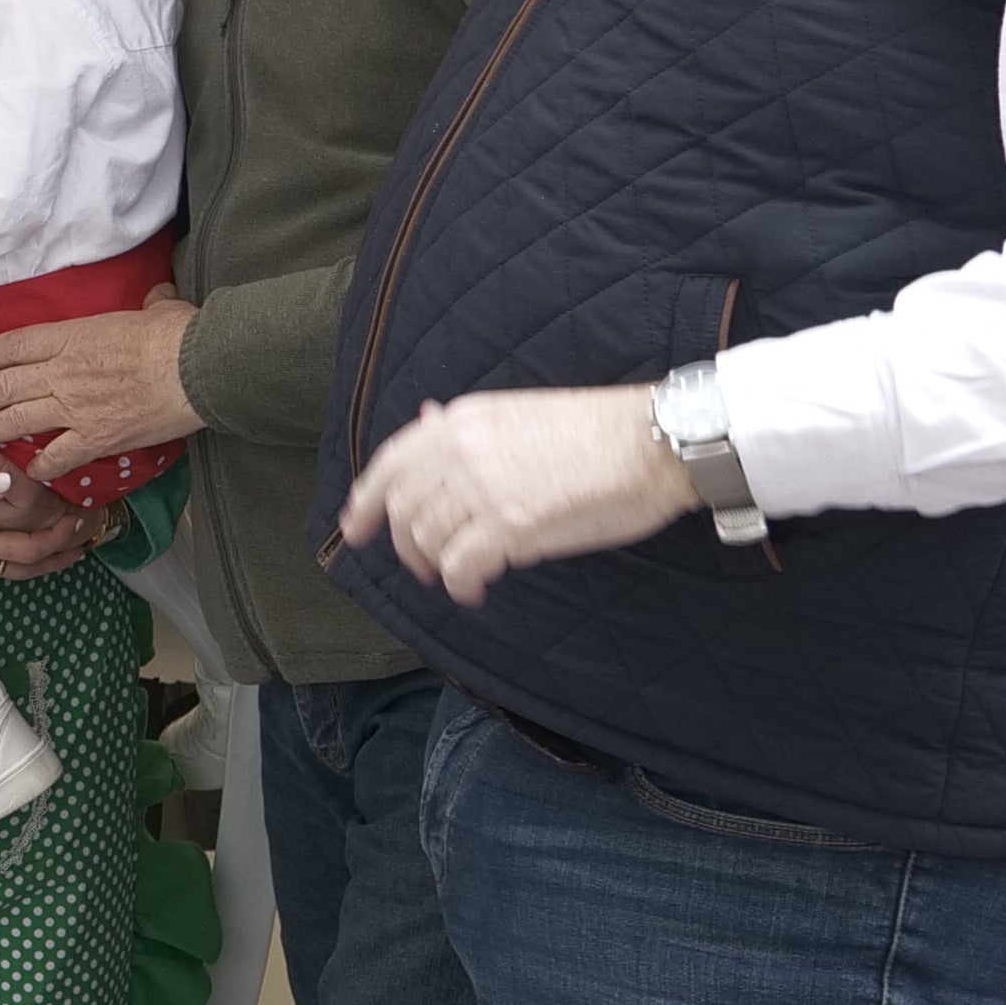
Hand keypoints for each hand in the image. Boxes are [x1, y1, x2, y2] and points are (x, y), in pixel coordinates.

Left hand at [0, 301, 198, 464]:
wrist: (198, 368)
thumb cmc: (178, 333)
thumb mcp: (156, 308)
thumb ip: (147, 304)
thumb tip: (157, 296)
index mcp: (70, 336)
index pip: (11, 346)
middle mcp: (61, 372)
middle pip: (2, 385)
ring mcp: (75, 407)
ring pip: (16, 421)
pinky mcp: (96, 438)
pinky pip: (57, 456)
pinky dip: (41, 466)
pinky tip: (29, 471)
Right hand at [0, 464, 90, 579]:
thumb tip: (9, 482)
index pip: (28, 549)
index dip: (59, 537)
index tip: (81, 520)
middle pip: (26, 567)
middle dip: (58, 556)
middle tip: (86, 542)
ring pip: (11, 566)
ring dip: (39, 554)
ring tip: (61, 543)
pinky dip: (17, 551)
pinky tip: (18, 537)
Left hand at [339, 384, 695, 601]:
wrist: (650, 443)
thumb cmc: (596, 432)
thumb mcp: (517, 413)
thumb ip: (467, 427)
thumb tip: (427, 417)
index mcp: (462, 422)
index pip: (393, 462)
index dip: (368, 500)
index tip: (355, 527)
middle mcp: (461, 451)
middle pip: (406, 509)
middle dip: (407, 544)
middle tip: (423, 566)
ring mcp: (482, 488)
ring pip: (429, 541)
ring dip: (438, 567)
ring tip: (459, 577)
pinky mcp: (509, 525)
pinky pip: (460, 566)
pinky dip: (461, 585)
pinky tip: (474, 591)